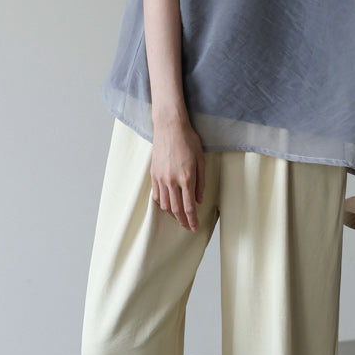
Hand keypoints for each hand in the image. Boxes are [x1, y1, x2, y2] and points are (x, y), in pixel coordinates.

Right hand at [150, 117, 204, 231]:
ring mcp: (160, 178)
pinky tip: (167, 205)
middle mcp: (172, 181)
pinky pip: (156, 194)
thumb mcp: (201, 160)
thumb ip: (201, 182)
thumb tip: (199, 200)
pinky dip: (162, 203)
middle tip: (187, 227)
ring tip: (178, 217)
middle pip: (175, 209)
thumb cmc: (188, 140)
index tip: (195, 228)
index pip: (189, 207)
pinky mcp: (153, 174)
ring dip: (172, 214)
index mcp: (186, 178)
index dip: (192, 220)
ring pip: (164, 204)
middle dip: (182, 221)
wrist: (169, 127)